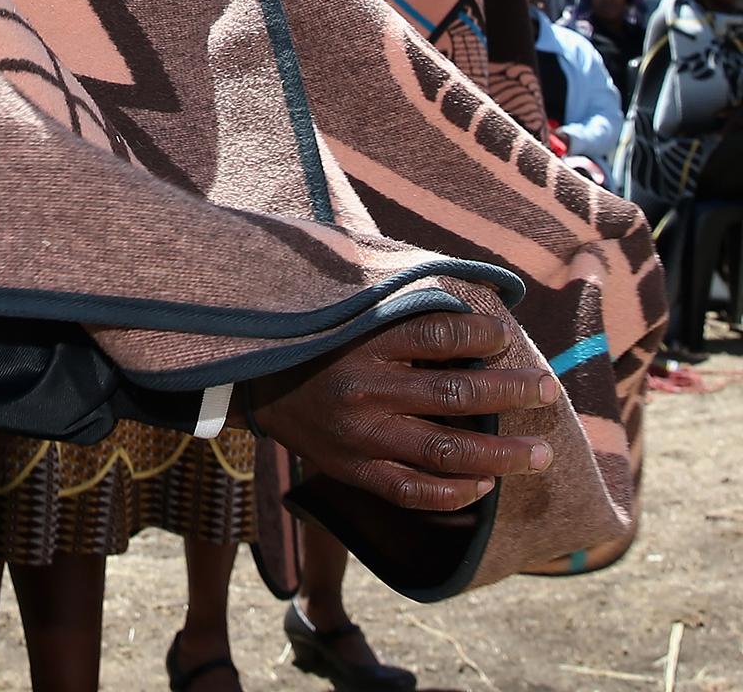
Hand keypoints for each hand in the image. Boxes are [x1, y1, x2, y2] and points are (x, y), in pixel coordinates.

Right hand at [241, 312, 558, 511]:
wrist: (251, 384)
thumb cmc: (315, 342)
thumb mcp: (347, 315)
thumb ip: (398, 312)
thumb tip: (469, 305)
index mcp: (362, 342)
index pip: (437, 335)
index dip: (480, 335)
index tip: (506, 336)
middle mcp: (364, 389)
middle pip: (456, 392)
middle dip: (511, 392)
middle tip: (547, 391)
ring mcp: (360, 435)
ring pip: (446, 449)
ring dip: (502, 453)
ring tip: (540, 454)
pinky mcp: (352, 469)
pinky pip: (413, 491)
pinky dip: (454, 493)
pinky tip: (484, 487)